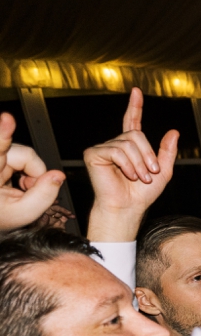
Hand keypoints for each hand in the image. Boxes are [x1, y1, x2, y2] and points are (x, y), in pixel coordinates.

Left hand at [0, 114, 65, 231]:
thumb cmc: (1, 215)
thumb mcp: (23, 213)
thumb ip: (43, 196)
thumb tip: (59, 176)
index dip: (4, 133)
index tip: (7, 119)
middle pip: (25, 154)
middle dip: (33, 173)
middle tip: (27, 190)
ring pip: (25, 153)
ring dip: (29, 172)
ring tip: (21, 188)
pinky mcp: (1, 151)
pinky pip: (21, 154)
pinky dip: (25, 168)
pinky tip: (18, 180)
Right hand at [84, 89, 178, 240]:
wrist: (127, 209)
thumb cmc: (141, 196)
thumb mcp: (162, 173)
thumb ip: (168, 152)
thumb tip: (174, 132)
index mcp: (130, 147)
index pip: (133, 122)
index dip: (135, 106)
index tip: (136, 91)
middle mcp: (116, 144)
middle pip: (136, 135)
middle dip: (148, 155)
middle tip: (150, 174)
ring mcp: (104, 148)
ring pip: (127, 144)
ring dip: (139, 164)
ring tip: (139, 178)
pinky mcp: (94, 154)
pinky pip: (116, 151)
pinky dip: (126, 165)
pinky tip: (126, 176)